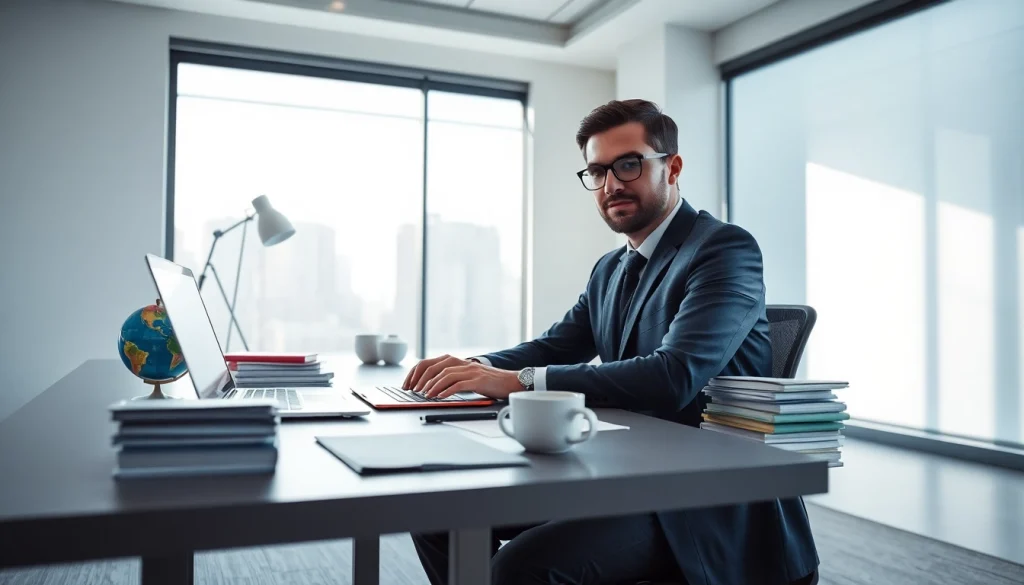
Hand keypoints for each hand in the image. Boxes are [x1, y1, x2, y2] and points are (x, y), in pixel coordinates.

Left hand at [402, 354, 523, 399]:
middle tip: (413, 391)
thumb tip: (429, 387)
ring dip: (432, 386)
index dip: (415, 373)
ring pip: (445, 375)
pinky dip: (447, 391)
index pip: (428, 362)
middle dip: (420, 380)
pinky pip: (459, 384)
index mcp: (456, 361)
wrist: (510, 381)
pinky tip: (440, 397)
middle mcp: (461, 362)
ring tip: (425, 395)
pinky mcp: (478, 380)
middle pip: (434, 367)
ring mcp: (470, 370)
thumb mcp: (466, 376)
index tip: (407, 385)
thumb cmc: (488, 382)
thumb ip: (450, 378)